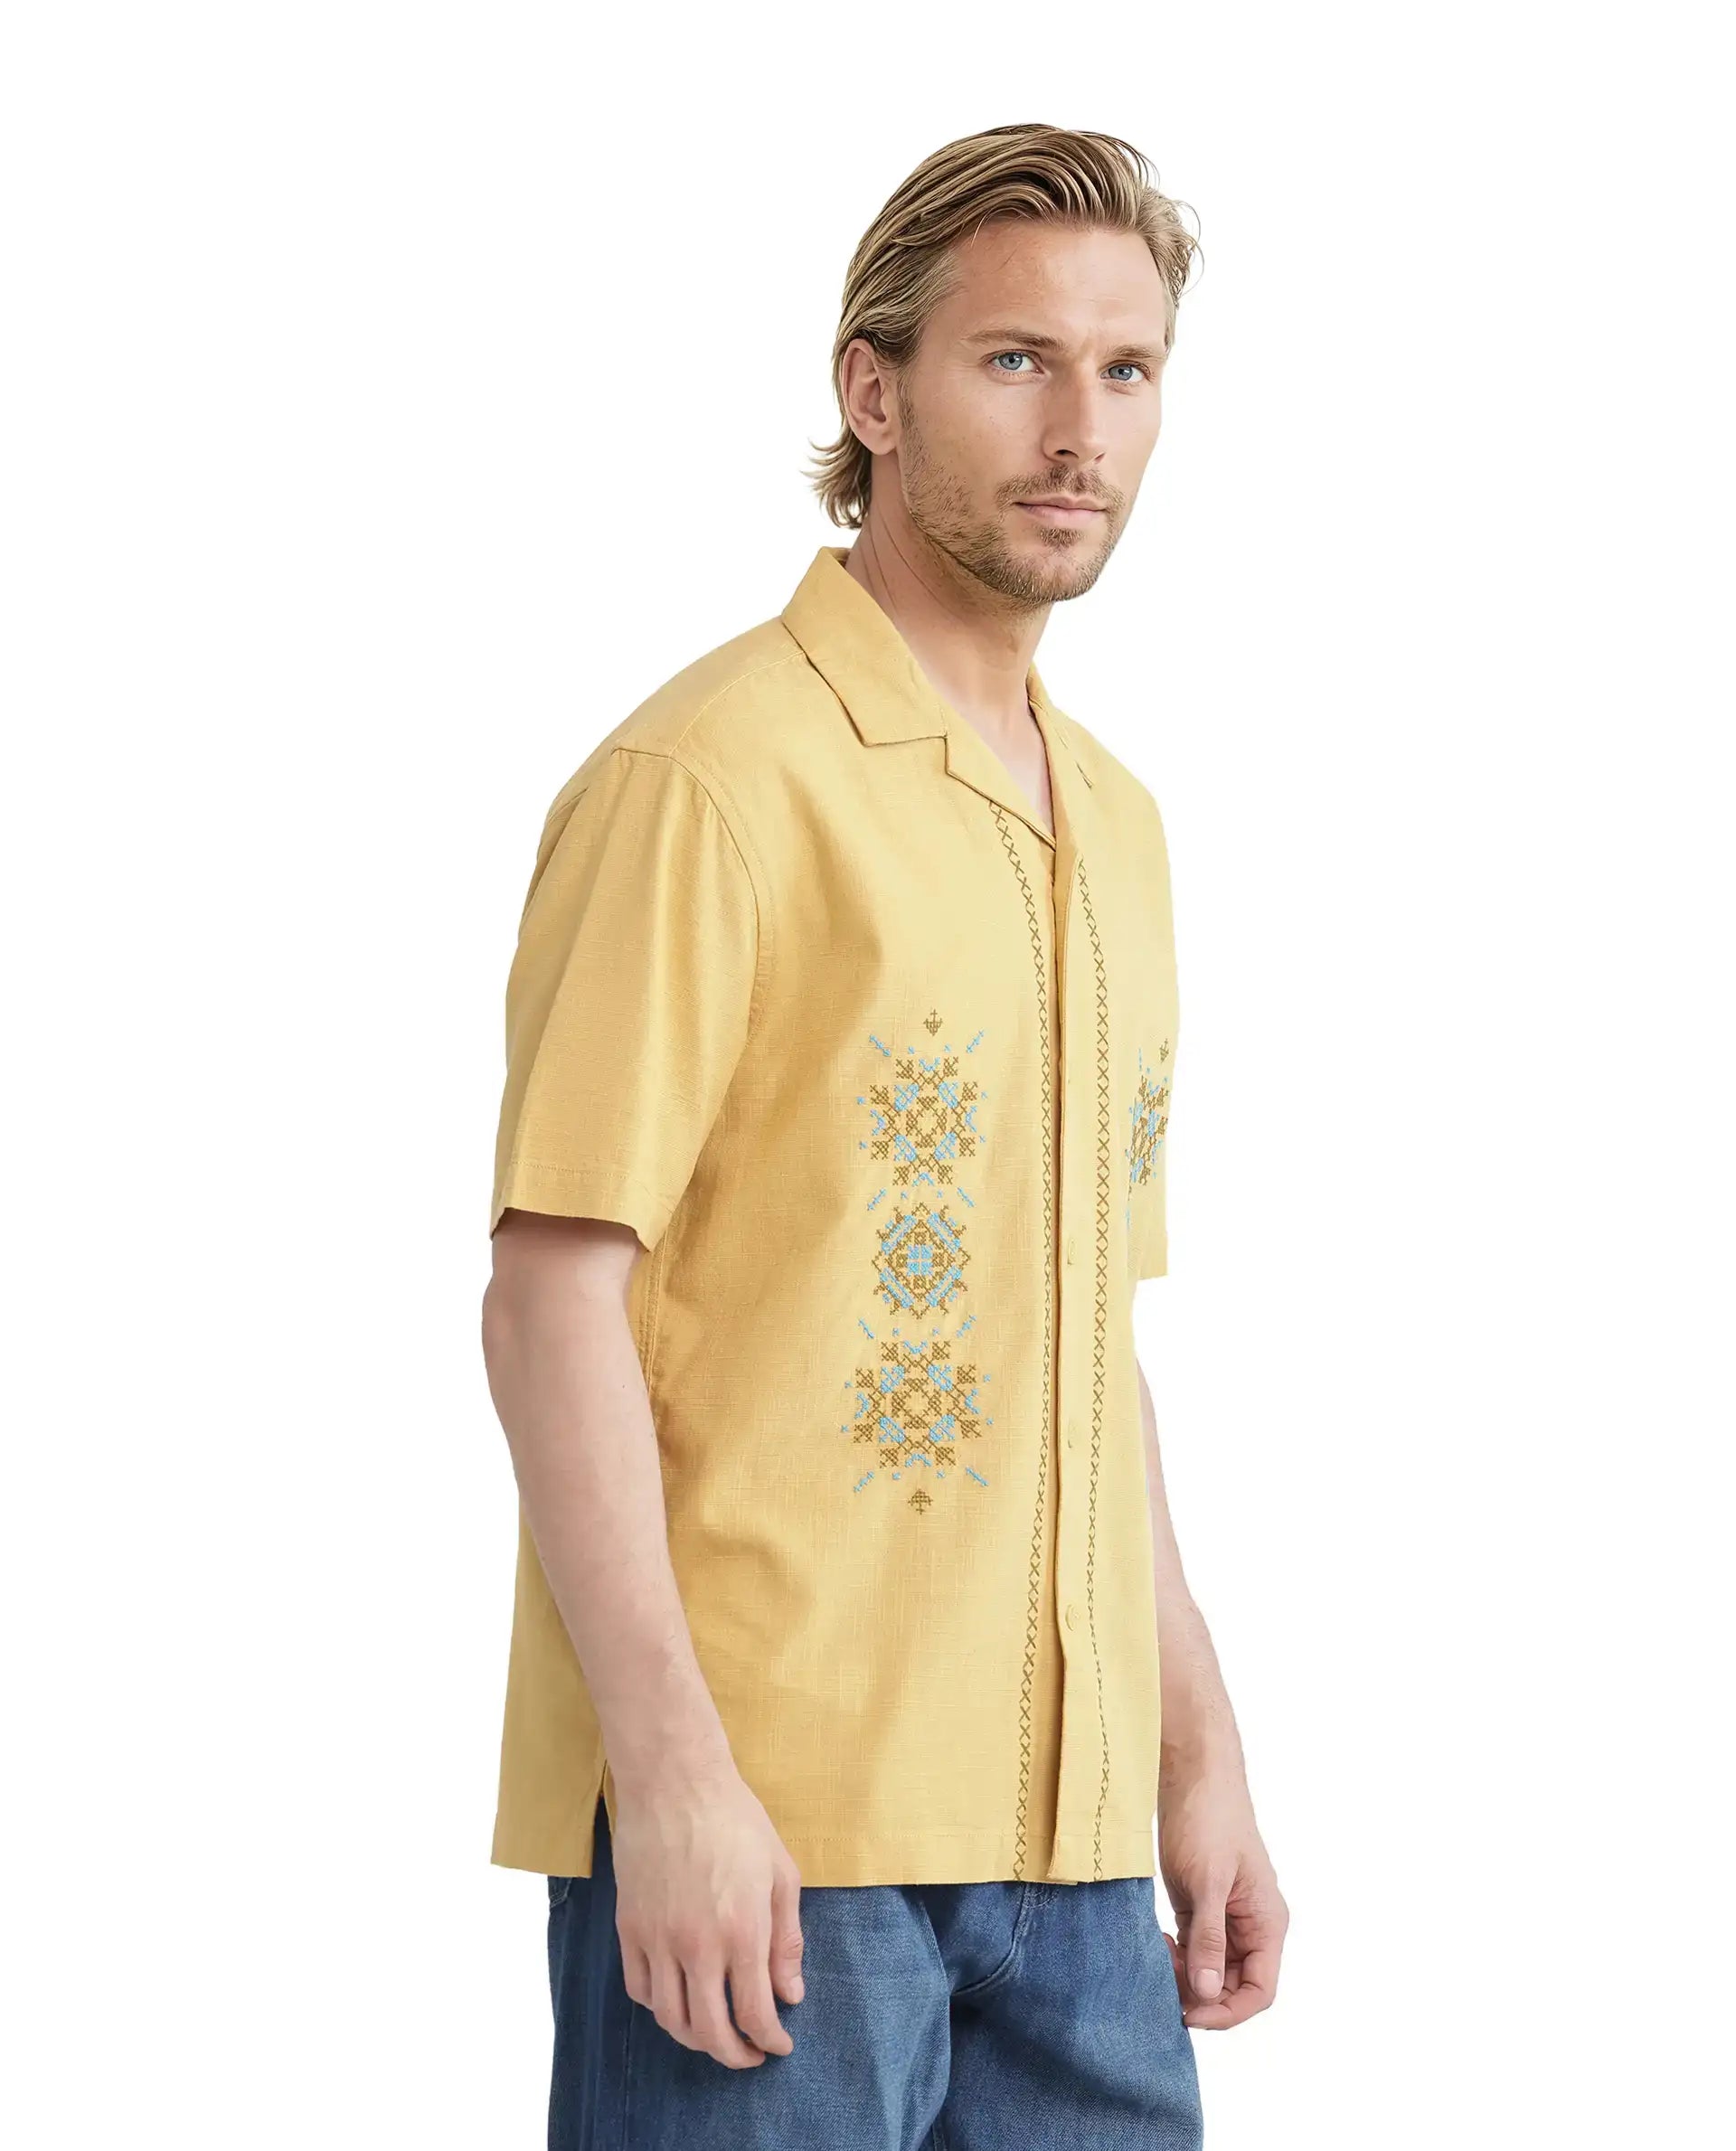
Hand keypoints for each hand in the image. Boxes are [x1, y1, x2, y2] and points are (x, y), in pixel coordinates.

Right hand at [610, 1765, 805, 2067]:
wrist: (676, 1782)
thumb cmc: (736, 1821)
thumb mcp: (781, 1873)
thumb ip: (787, 1940)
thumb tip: (790, 1995)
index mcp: (743, 1931)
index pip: (755, 2014)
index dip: (770, 2040)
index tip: (779, 2046)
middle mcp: (697, 1945)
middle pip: (710, 2031)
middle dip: (734, 2054)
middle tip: (750, 2055)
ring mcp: (658, 1938)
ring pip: (671, 2018)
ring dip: (696, 2039)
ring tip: (714, 2035)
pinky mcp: (629, 1927)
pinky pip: (640, 1989)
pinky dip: (659, 2008)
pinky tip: (678, 2001)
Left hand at [1158, 1765, 1287, 2029]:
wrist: (1192, 1773)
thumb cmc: (1209, 1819)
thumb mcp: (1207, 1882)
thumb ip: (1207, 1938)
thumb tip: (1206, 1992)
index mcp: (1266, 1923)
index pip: (1258, 1991)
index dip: (1227, 2012)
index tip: (1189, 2014)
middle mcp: (1250, 1926)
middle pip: (1230, 1986)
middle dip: (1198, 1994)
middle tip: (1161, 1983)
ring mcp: (1224, 1917)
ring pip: (1208, 1970)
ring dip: (1181, 1975)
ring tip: (1154, 1957)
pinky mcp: (1199, 1906)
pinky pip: (1191, 1949)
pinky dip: (1173, 1956)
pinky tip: (1154, 1943)